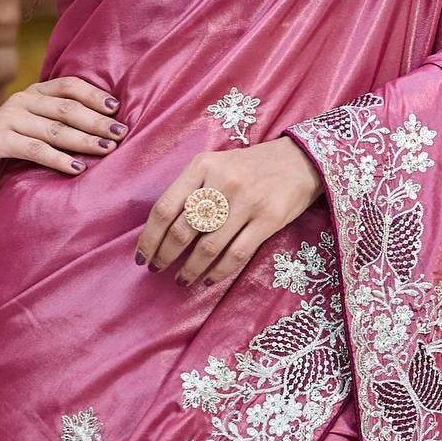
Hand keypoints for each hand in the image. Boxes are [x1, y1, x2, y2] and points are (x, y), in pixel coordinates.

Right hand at [0, 75, 123, 191]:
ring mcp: (8, 119)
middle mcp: (21, 101)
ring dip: (83, 140)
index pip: (69, 86)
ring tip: (106, 149)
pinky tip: (78, 168)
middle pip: (66, 108)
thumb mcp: (33, 125)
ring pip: (54, 130)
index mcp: (33, 93)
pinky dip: (59, 160)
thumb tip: (105, 127)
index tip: (117, 109)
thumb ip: (58, 120)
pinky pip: (35, 150)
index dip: (94, 95)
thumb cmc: (8, 142)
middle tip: (121, 133)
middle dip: (96, 121)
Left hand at [137, 138, 324, 286]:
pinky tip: (209, 280)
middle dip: (165, 256)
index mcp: (202, 167)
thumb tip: (162, 231)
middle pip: (183, 230)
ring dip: (190, 270)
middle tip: (158, 270)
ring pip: (208, 247)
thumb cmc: (249, 167)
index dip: (149, 238)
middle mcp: (222, 183)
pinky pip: (236, 255)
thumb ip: (190, 190)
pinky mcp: (268, 220)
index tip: (142, 257)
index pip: (165, 208)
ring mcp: (246, 202)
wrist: (299, 161)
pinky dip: (218, 273)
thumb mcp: (215, 165)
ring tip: (182, 280)